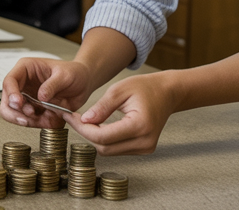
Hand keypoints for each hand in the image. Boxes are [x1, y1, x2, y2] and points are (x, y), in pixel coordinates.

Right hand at [0, 58, 93, 129]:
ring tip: (43, 118)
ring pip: (15, 114)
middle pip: (7, 101)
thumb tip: (41, 96)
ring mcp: (28, 98)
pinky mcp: (35, 109)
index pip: (9, 81)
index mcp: (26, 69)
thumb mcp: (65, 75)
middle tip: (27, 118)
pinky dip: (38, 124)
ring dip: (27, 120)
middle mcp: (23, 84)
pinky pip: (29, 121)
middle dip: (15, 113)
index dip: (11, 94)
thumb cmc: (74, 72)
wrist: (84, 83)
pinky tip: (49, 119)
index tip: (18, 103)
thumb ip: (52, 85)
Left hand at [62, 72, 179, 155]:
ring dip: (95, 137)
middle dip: (86, 133)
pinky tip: (100, 125)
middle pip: (104, 147)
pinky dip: (106, 139)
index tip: (71, 117)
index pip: (103, 136)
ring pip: (109, 150)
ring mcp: (145, 148)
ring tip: (86, 120)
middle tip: (75, 118)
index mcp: (140, 126)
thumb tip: (84, 121)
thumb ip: (102, 107)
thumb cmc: (145, 87)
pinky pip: (117, 149)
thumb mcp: (120, 90)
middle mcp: (144, 142)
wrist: (167, 93)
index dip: (83, 129)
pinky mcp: (143, 149)